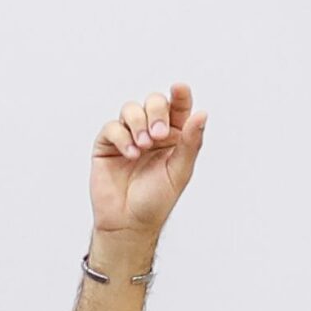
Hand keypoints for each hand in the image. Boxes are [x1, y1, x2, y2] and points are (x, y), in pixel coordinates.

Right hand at [90, 83, 207, 238]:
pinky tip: (130, 154)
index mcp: (175, 138)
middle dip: (156, 112)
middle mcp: (152, 133)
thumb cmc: (157, 200)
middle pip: (154, 103)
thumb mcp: (180, 171)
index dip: (180, 96)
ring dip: (138, 123)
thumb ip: (190, 143)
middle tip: (160, 135)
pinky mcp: (108, 144)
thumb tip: (202, 114)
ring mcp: (129, 137)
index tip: (180, 88)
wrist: (129, 222)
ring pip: (131, 109)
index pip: (178, 109)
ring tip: (143, 146)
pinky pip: (112, 127)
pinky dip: (122, 137)